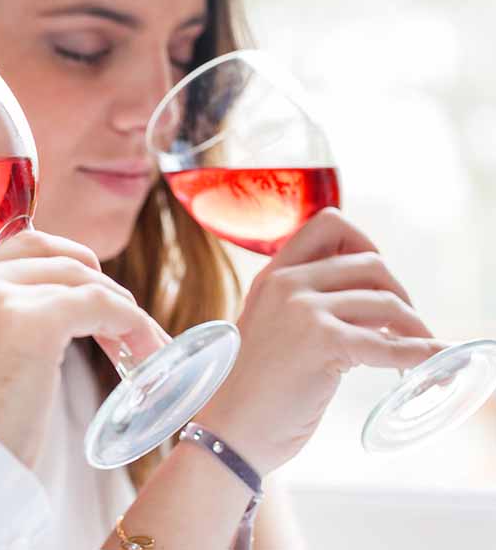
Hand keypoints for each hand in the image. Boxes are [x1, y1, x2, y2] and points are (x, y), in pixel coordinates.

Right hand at [0, 229, 169, 466]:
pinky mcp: (33, 325)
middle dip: (98, 284)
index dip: (69, 271)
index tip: (95, 306)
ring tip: (144, 349)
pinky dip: (132, 323)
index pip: (23, 249)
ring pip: (83, 279)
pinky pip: (101, 305)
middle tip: (126, 329)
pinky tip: (144, 353)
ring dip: (122, 309)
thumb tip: (52, 327)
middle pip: (56, 255)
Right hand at [195, 208, 446, 474]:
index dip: (364, 243)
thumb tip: (370, 301)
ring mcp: (302, 310)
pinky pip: (389, 344)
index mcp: (271, 276)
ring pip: (386, 301)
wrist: (228, 430)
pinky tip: (428, 362)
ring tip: (413, 351)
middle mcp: (286, 284)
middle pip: (370, 262)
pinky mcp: (322, 342)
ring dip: (412, 327)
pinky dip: (419, 354)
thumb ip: (302, 304)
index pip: (328, 224)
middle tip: (402, 325)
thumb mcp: (268, 327)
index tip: (375, 277)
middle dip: (398, 292)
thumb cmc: (250, 390)